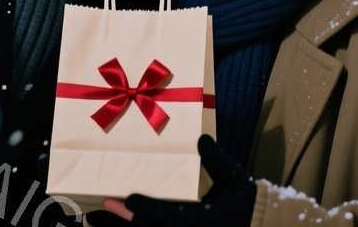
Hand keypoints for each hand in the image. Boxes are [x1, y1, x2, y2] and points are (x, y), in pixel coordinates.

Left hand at [104, 135, 255, 225]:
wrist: (261, 223)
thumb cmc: (246, 201)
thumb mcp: (233, 177)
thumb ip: (215, 158)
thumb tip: (201, 138)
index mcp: (200, 219)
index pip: (166, 215)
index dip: (145, 209)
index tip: (125, 200)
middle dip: (123, 221)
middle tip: (98, 212)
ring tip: (97, 222)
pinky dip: (139, 226)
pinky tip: (124, 223)